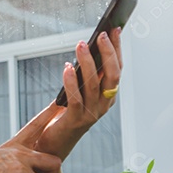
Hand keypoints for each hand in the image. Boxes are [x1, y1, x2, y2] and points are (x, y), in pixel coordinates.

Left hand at [34, 27, 123, 161]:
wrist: (55, 143)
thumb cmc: (66, 114)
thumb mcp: (81, 92)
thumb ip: (86, 75)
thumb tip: (86, 48)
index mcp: (109, 96)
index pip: (117, 69)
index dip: (117, 49)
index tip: (114, 29)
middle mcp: (104, 104)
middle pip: (112, 76)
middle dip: (108, 53)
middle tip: (101, 34)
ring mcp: (91, 113)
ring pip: (93, 84)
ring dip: (88, 62)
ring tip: (80, 45)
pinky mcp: (74, 119)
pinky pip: (75, 98)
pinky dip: (71, 81)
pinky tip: (67, 68)